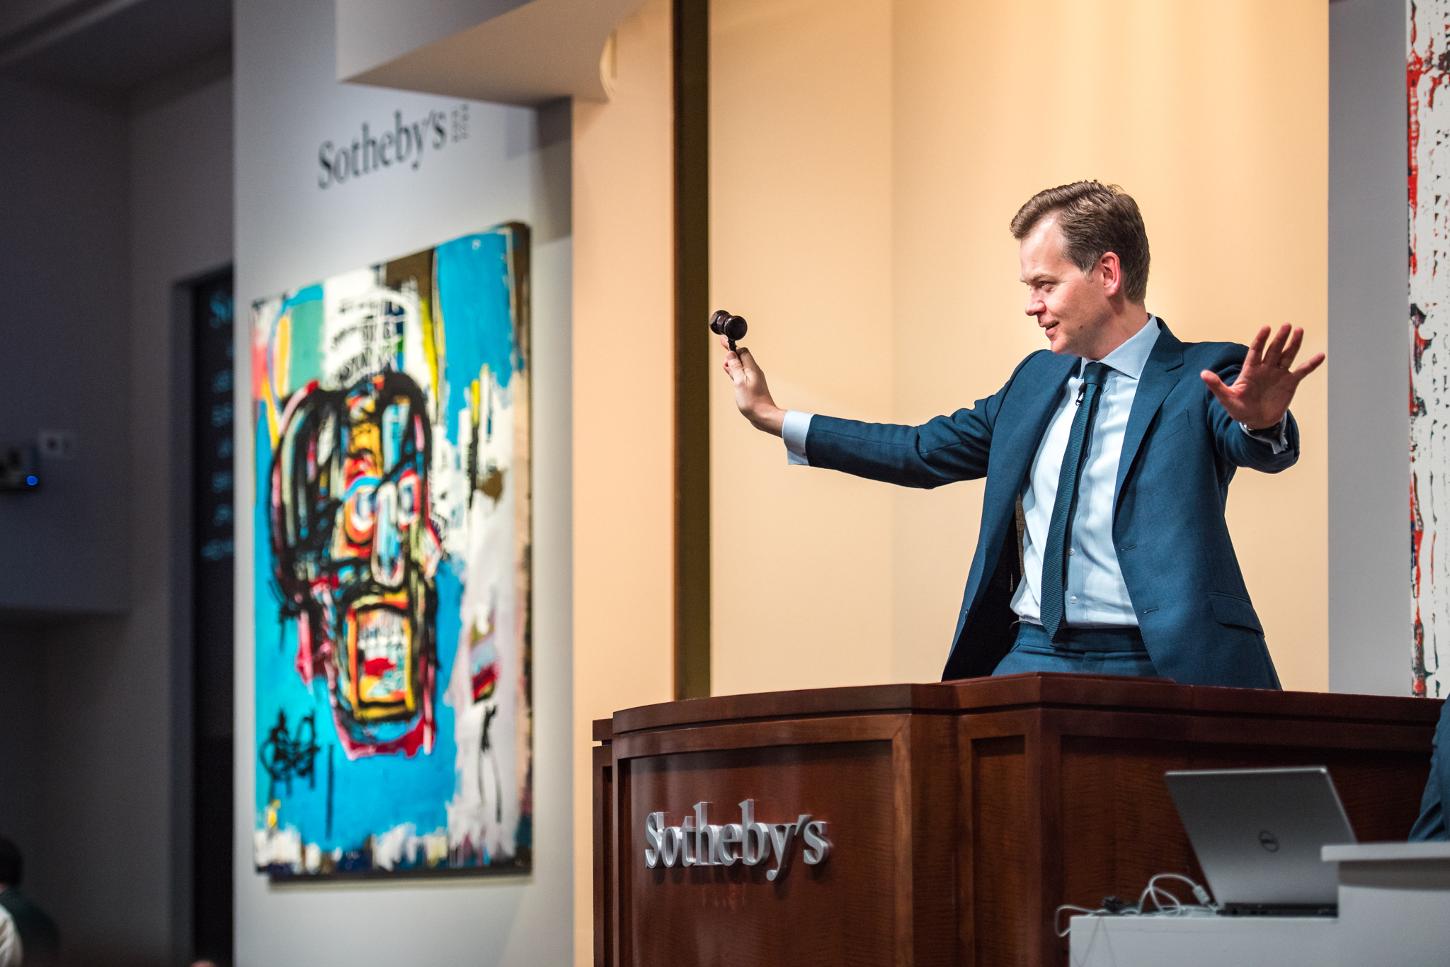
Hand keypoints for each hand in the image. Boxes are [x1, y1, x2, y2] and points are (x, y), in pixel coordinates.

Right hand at [720, 334, 784, 434]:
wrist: (764, 416)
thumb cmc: (752, 401)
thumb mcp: (739, 382)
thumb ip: (735, 367)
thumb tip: (731, 354)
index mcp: (752, 369)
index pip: (743, 351)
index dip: (732, 347)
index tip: (723, 341)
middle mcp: (754, 372)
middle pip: (742, 358)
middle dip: (732, 355)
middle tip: (723, 352)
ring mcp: (754, 380)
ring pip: (742, 367)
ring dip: (733, 364)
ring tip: (725, 365)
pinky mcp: (753, 387)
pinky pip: (743, 375)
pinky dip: (736, 373)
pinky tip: (731, 374)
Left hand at [1200, 325, 1324, 429]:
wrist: (1256, 422)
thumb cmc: (1239, 409)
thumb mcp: (1227, 398)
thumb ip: (1216, 386)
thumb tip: (1203, 374)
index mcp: (1250, 370)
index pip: (1255, 351)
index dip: (1261, 340)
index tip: (1266, 328)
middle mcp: (1266, 368)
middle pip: (1274, 350)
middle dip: (1280, 338)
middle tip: (1287, 325)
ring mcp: (1279, 374)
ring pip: (1288, 356)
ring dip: (1294, 344)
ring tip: (1299, 330)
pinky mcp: (1290, 383)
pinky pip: (1302, 371)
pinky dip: (1311, 364)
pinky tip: (1320, 355)